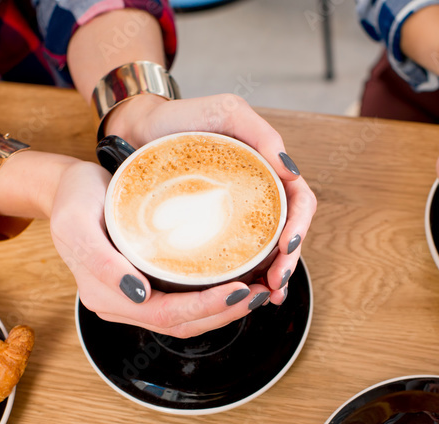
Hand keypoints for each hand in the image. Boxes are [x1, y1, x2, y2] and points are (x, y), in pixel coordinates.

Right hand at [49, 162, 271, 337]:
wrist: (66, 187)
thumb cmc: (73, 197)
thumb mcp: (78, 223)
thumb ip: (101, 262)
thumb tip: (138, 295)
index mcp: (105, 295)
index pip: (164, 315)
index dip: (204, 308)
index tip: (240, 291)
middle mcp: (122, 304)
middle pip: (182, 323)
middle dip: (225, 313)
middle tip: (262, 293)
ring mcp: (134, 299)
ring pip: (187, 318)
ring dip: (225, 311)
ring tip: (259, 292)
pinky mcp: (146, 286)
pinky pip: (183, 302)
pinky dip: (213, 299)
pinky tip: (238, 283)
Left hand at [105, 94, 315, 303]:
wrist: (139, 130)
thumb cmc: (183, 117)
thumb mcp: (227, 113)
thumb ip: (262, 133)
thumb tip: (292, 172)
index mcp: (268, 172)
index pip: (299, 203)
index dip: (299, 227)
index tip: (286, 246)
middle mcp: (257, 197)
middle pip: (287, 235)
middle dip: (287, 263)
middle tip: (275, 284)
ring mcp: (236, 217)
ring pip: (265, 253)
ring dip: (271, 278)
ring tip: (265, 297)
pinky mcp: (212, 233)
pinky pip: (234, 260)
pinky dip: (242, 280)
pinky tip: (240, 295)